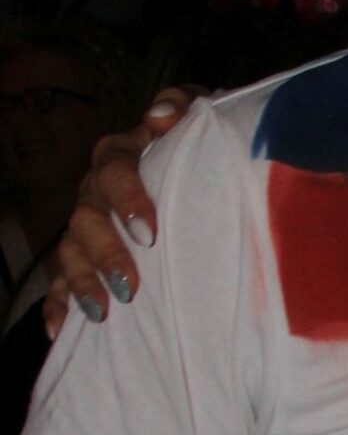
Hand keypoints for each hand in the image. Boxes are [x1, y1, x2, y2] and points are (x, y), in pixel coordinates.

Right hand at [42, 91, 192, 338]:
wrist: (201, 164)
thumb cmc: (198, 141)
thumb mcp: (201, 113)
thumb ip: (183, 105)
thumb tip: (159, 115)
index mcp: (120, 155)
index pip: (114, 171)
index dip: (127, 200)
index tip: (149, 232)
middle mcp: (95, 191)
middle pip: (86, 219)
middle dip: (105, 254)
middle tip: (130, 284)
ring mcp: (87, 227)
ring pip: (70, 254)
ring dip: (82, 283)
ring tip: (102, 312)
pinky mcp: (85, 259)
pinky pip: (60, 283)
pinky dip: (59, 305)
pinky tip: (62, 329)